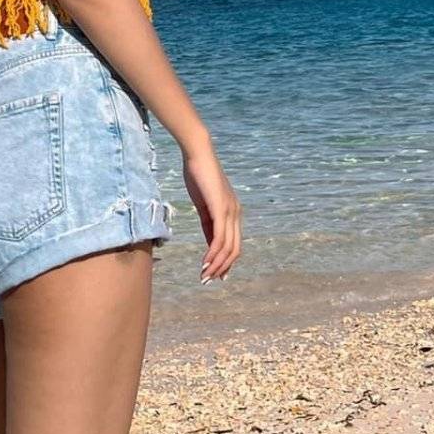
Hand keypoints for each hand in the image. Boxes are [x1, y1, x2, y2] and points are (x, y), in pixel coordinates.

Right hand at [182, 144, 241, 282]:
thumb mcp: (204, 204)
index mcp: (233, 212)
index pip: (234, 244)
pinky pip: (219, 237)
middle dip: (222, 268)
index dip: (226, 262)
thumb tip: (210, 242)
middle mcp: (235, 214)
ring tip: (204, 276)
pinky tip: (205, 262)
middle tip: (208, 280)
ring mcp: (230, 211)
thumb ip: (209, 222)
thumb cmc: (199, 175)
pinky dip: (213, 253)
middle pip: (234, 250)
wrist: (198, 153)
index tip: (215, 274)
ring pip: (227, 247)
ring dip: (216, 265)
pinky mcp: (221, 209)